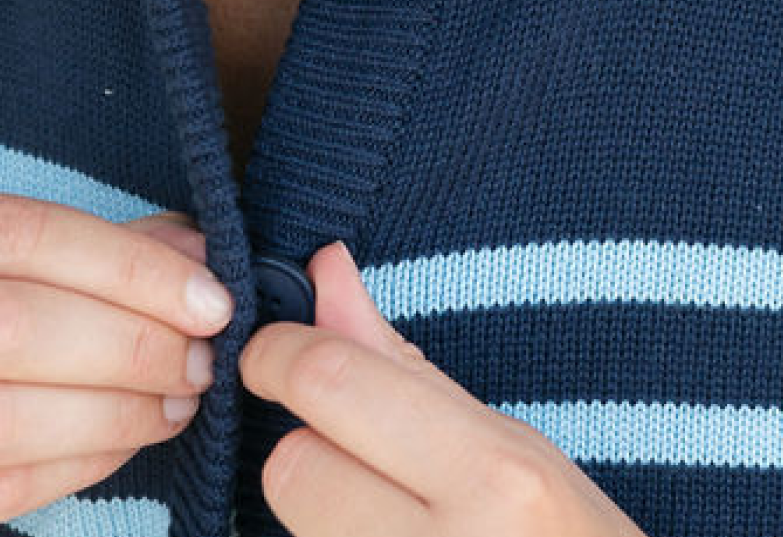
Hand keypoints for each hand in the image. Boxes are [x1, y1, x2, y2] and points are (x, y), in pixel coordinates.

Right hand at [0, 193, 234, 531]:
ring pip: (8, 417)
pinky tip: (128, 440)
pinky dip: (80, 463)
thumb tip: (200, 256)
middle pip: (19, 329)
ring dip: (118, 415)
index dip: (138, 271)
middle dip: (135, 349)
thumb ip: (113, 245)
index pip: (37, 237)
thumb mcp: (33, 251)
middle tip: (202, 364)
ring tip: (179, 405)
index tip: (214, 304)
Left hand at [239, 241, 648, 536]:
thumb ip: (402, 363)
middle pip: (291, 467)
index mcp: (492, 473)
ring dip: (319, 512)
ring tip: (391, 519)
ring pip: (291, 528)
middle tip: (356, 457)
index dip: (281, 355)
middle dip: (307, 448)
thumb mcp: (509, 444)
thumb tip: (325, 271)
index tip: (273, 351)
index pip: (334, 386)